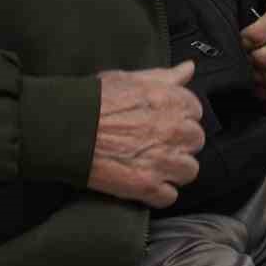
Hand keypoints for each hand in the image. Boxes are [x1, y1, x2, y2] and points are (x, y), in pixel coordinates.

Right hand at [87, 61, 204, 207]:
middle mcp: (175, 131)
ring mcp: (163, 160)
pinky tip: (144, 182)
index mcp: (174, 102)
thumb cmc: (96, 100)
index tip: (164, 120)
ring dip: (173, 170)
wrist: (69, 128)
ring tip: (153, 164)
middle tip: (156, 142)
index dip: (179, 116)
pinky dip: (157, 193)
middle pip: (195, 142)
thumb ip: (165, 76)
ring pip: (188, 171)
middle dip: (179, 143)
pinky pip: (169, 196)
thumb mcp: (131, 78)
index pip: (195, 112)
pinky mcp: (147, 185)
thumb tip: (188, 68)